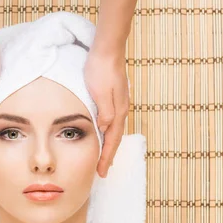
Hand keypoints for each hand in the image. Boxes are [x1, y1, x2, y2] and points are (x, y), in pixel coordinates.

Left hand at [84, 49, 129, 177]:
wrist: (107, 50)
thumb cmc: (101, 70)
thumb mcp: (100, 92)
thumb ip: (105, 112)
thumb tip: (105, 129)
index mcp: (118, 111)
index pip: (112, 141)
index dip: (106, 157)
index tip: (102, 172)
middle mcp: (121, 110)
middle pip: (115, 139)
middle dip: (109, 156)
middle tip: (103, 170)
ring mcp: (119, 104)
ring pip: (114, 131)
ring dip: (109, 146)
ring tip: (104, 157)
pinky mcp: (114, 98)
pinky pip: (112, 122)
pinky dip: (108, 133)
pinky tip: (104, 133)